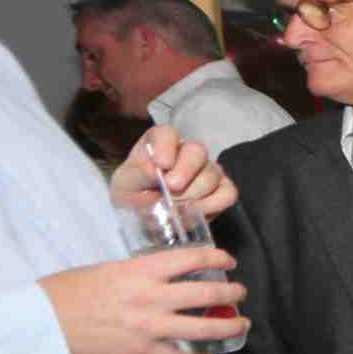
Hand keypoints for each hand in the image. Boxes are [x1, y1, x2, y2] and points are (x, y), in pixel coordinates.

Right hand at [38, 248, 247, 353]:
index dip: (217, 258)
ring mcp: (150, 327)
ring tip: (240, 324)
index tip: (228, 261)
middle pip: (208, 294)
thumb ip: (139, 273)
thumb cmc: (69, 291)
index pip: (192, 258)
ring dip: (228, 326)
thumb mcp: (109, 269)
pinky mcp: (142, 352)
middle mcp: (152, 297)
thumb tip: (163, 276)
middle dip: (231, 293)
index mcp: (142, 270)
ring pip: (204, 328)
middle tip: (239, 292)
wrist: (44, 321)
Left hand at [111, 125, 235, 219]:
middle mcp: (186, 152)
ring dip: (194, 193)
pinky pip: (228, 193)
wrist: (147, 220)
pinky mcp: (222, 189)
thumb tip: (155, 171)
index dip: (166, 146)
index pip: (167, 133)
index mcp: (159, 144)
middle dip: (186, 170)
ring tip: (177, 207)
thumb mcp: (124, 186)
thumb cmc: (134, 196)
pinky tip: (196, 212)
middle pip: (197, 150)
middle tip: (172, 188)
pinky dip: (213, 204)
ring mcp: (207, 170)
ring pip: (212, 173)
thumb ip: (137, 176)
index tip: (161, 164)